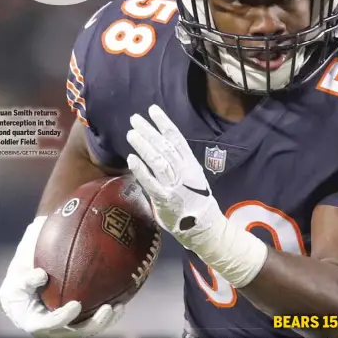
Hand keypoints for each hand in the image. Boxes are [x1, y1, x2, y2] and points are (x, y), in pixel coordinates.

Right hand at [0, 217, 123, 337]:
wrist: (26, 285)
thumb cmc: (21, 278)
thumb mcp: (18, 276)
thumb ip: (26, 277)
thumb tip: (40, 275)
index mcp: (30, 320)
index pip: (45, 325)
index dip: (61, 319)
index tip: (76, 305)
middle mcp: (49, 329)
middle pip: (72, 334)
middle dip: (91, 324)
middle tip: (107, 308)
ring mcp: (64, 328)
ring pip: (86, 330)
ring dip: (104, 322)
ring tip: (118, 307)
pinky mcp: (76, 323)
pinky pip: (93, 321)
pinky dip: (107, 316)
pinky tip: (121, 304)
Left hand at [126, 105, 267, 287]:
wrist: (205, 227)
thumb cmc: (195, 203)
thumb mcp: (191, 178)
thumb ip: (178, 166)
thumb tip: (161, 151)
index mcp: (190, 164)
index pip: (177, 139)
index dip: (164, 123)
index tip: (153, 110)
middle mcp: (183, 172)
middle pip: (165, 146)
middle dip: (149, 131)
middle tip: (135, 119)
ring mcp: (175, 185)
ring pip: (158, 160)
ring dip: (144, 145)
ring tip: (131, 134)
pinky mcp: (166, 199)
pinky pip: (152, 183)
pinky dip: (142, 170)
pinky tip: (132, 159)